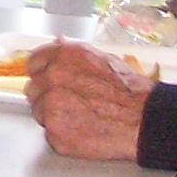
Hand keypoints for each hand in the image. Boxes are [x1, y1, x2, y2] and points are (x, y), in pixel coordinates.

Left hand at [24, 40, 155, 161]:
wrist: (143, 120)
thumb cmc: (130, 92)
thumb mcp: (103, 58)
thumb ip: (72, 53)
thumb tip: (57, 41)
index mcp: (63, 56)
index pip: (33, 62)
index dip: (43, 72)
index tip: (49, 79)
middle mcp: (53, 78)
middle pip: (33, 89)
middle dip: (48, 95)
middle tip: (72, 102)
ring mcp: (51, 107)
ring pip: (39, 112)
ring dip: (54, 115)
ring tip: (82, 116)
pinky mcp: (55, 133)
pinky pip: (49, 134)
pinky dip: (62, 135)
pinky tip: (82, 129)